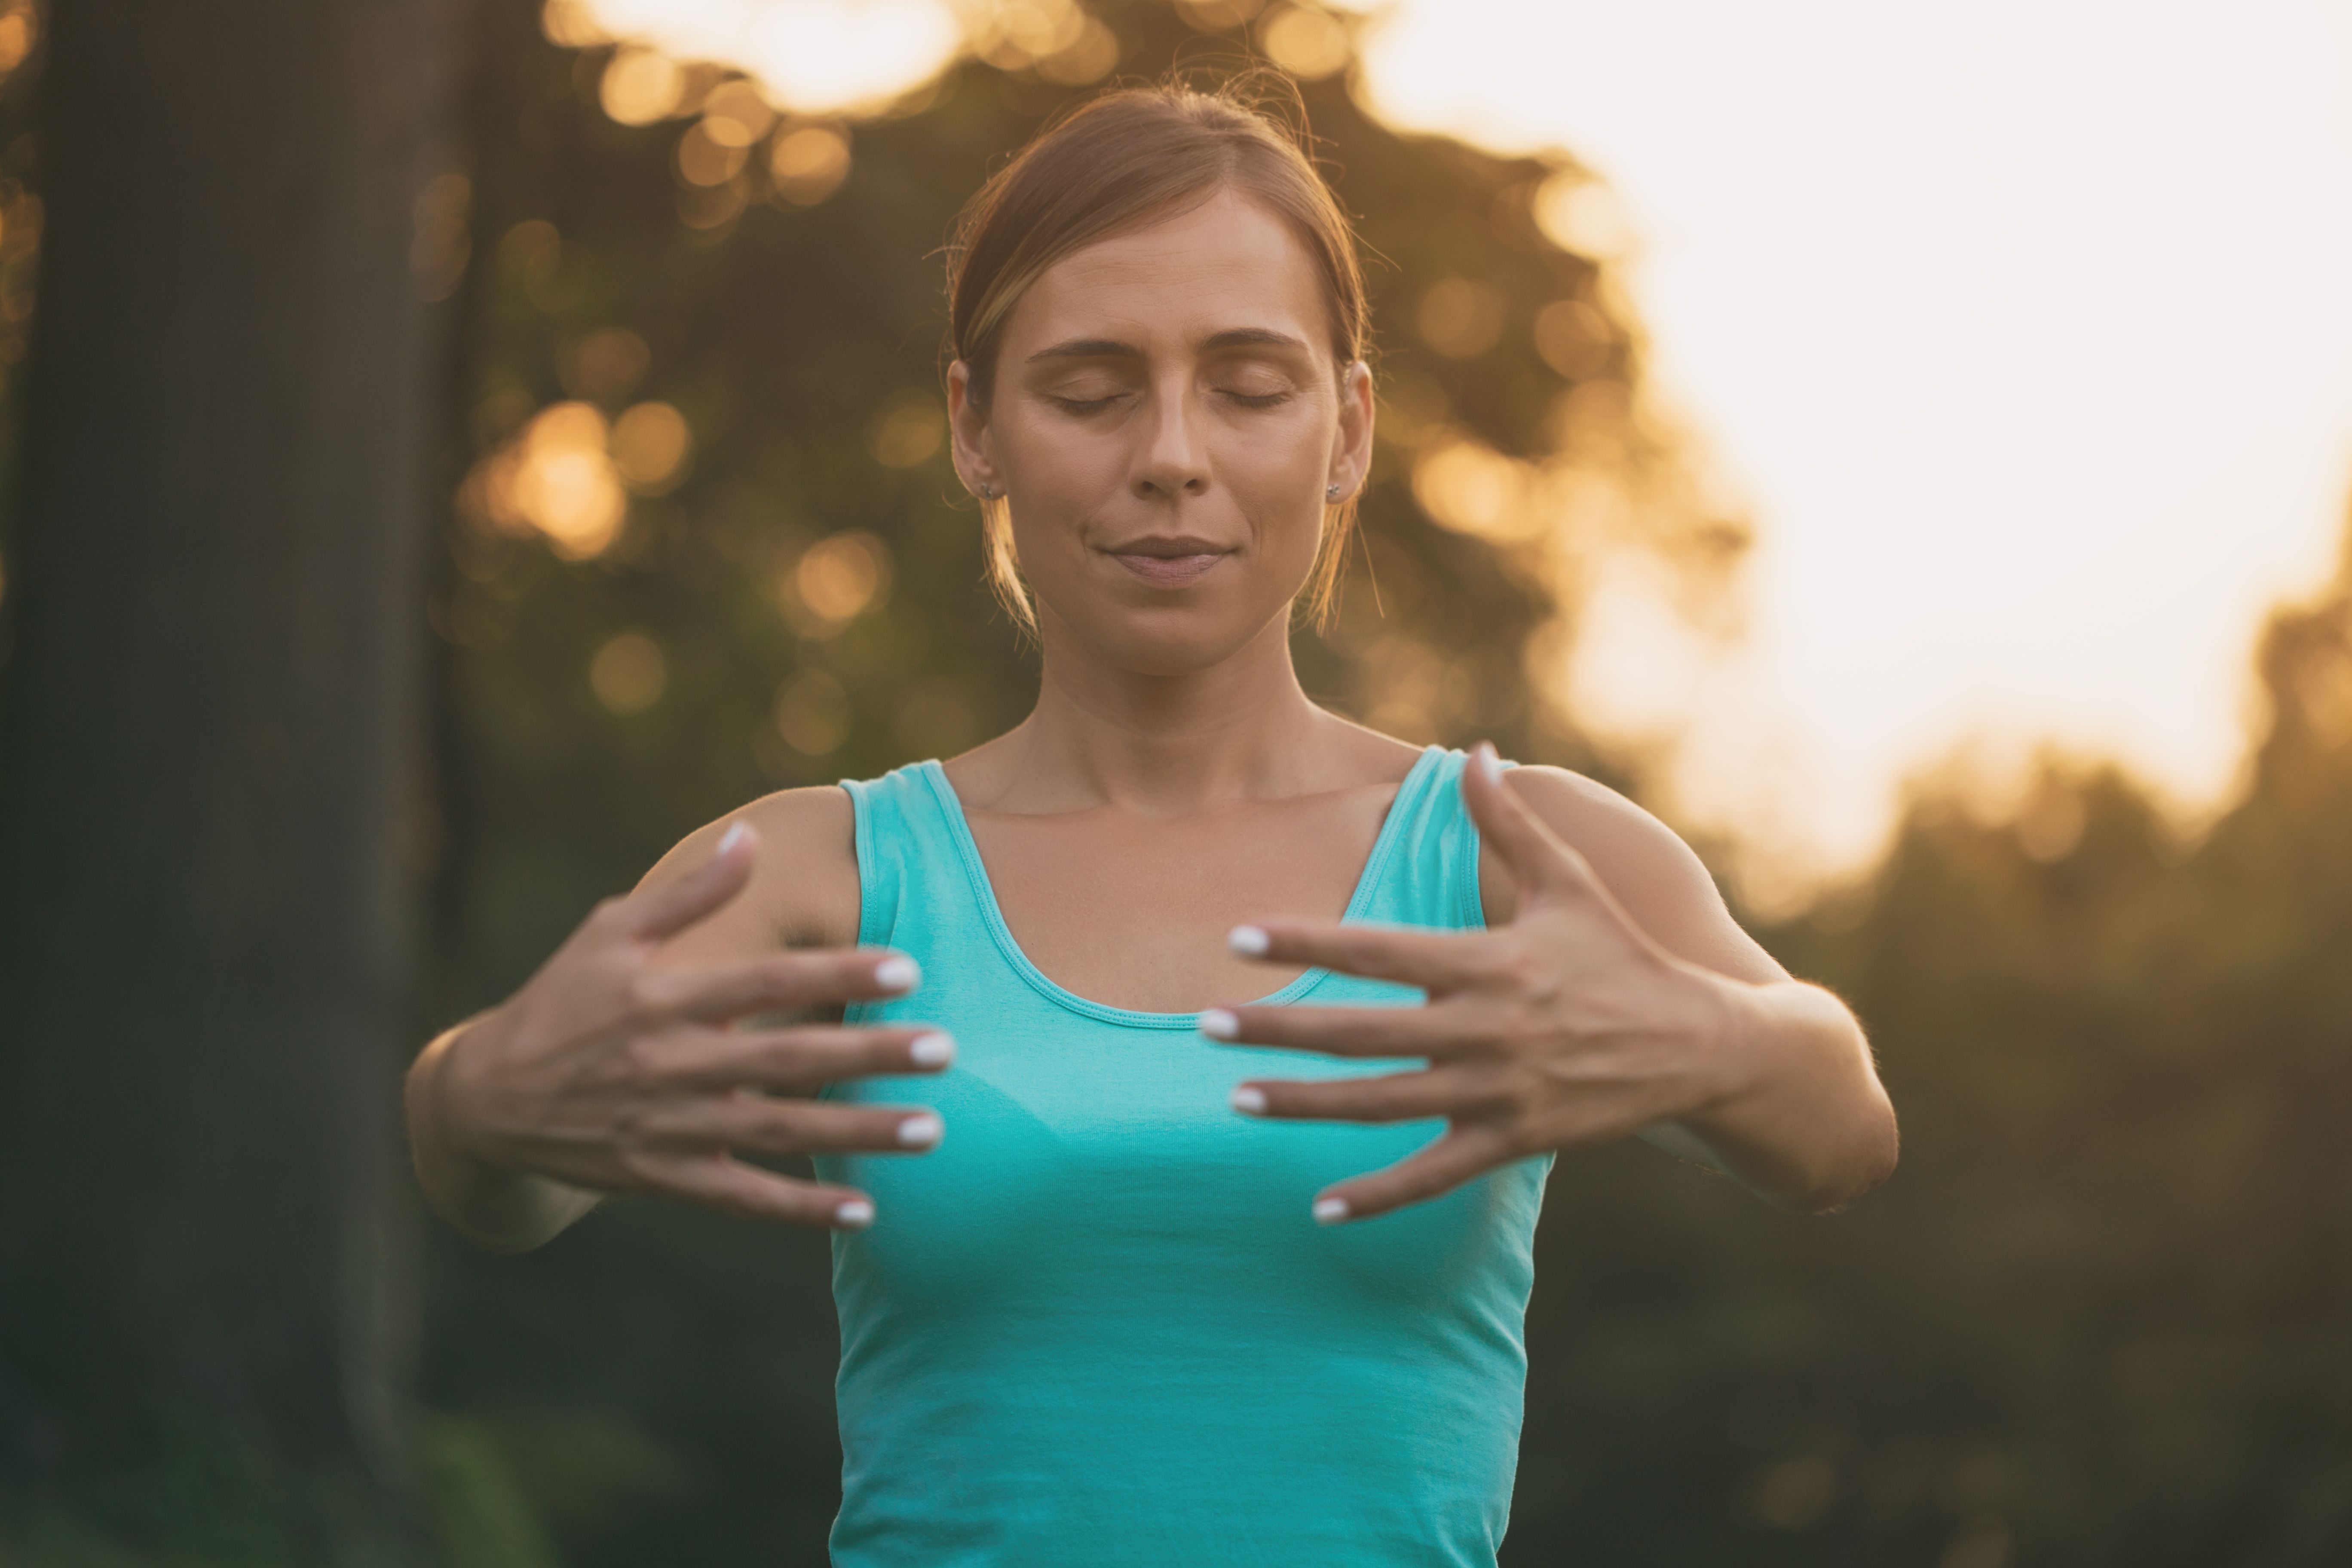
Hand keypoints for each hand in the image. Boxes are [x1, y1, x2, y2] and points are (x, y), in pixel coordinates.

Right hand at [420, 823, 950, 1230]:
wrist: (485, 1101)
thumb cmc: (560, 1000)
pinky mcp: (663, 1179)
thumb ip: (686, 891)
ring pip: (779, 1134)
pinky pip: (743, 1199)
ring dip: (857, 1133)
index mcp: (661, 998)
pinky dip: (801, 1209)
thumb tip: (749, 837)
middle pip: (787, 1059)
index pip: (765, 982)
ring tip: (932, 1129)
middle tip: (947, 1049)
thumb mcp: (609, 932)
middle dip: (869, 1054)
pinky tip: (864, 1210)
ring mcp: (668, 1128)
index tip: (906, 966)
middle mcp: (669, 1064)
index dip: (836, 972)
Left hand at [1206, 745, 1739, 1223]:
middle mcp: (1485, 1028)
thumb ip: (1509, 822)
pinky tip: (1321, 1209)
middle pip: (1361, 1032)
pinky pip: (1432, 1175)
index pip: (1377, 950)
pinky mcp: (1513, 1140)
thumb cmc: (1622, 956)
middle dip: (1279, 1031)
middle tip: (1204, 1026)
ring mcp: (1497, 1092)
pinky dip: (1378, 1196)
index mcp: (1488, 961)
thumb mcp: (1571, 882)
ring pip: (1382, 1105)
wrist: (1699, 1047)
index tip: (1239, 938)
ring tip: (1236, 1102)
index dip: (1305, 942)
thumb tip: (1475, 749)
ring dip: (1306, 1106)